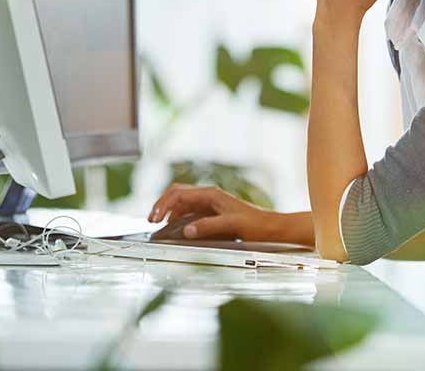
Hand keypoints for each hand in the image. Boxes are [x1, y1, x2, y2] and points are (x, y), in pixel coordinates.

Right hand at [147, 184, 278, 240]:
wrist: (272, 229)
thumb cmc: (255, 225)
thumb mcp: (231, 226)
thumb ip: (208, 227)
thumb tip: (186, 230)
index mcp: (211, 194)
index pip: (178, 193)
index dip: (163, 205)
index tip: (154, 219)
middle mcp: (209, 196)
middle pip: (177, 194)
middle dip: (162, 205)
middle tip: (152, 221)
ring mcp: (211, 204)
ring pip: (183, 203)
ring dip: (170, 212)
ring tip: (161, 226)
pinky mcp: (214, 213)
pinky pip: (191, 211)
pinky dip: (180, 218)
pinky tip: (178, 229)